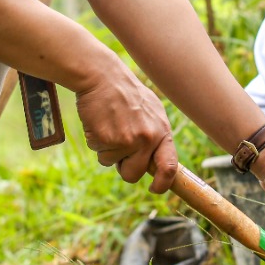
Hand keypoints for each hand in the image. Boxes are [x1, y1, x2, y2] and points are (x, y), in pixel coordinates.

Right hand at [74, 64, 177, 193]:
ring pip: (112, 163)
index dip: (164, 183)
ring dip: (107, 150)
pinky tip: (99, 121)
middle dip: (124, 168)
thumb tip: (159, 161)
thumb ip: (155, 134)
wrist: (102, 75)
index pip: (169, 166)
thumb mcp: (150, 110)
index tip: (155, 189)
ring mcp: (127, 140)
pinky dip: (95, 141)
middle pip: (134, 174)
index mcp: (161, 131)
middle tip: (118, 149)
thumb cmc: (125, 92)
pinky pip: (98, 152)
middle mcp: (147, 138)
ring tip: (108, 124)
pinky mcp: (106, 140)